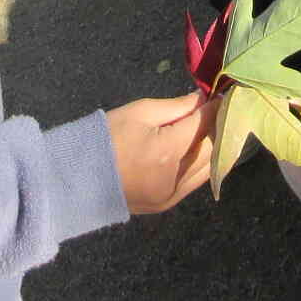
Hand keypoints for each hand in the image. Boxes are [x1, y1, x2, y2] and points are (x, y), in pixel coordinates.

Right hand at [107, 89, 216, 213]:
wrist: (76, 178)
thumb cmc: (105, 138)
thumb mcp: (139, 112)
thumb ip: (177, 107)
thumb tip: (203, 99)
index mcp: (168, 151)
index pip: (204, 125)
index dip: (216, 108)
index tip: (224, 95)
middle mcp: (176, 177)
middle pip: (213, 148)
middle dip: (218, 127)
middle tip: (219, 109)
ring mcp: (173, 195)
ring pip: (209, 168)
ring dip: (214, 147)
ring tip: (211, 127)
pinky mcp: (167, 205)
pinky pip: (195, 182)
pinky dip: (202, 165)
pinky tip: (199, 149)